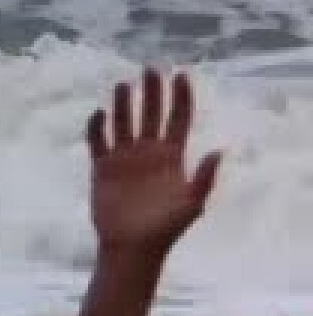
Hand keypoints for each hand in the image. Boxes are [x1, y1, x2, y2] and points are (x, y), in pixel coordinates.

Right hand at [86, 69, 220, 252]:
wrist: (131, 247)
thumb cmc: (165, 229)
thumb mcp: (192, 204)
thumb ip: (203, 178)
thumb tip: (218, 151)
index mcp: (172, 157)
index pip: (178, 119)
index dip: (181, 97)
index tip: (180, 75)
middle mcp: (149, 153)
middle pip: (151, 114)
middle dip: (152, 91)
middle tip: (151, 68)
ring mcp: (125, 159)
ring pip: (124, 123)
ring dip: (123, 104)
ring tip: (123, 84)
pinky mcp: (103, 168)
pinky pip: (98, 142)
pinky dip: (96, 128)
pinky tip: (98, 114)